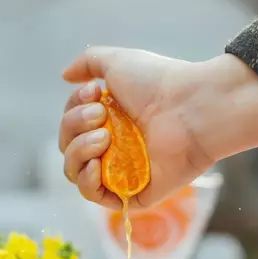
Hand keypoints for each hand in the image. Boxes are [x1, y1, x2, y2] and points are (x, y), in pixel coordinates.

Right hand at [60, 46, 257, 208]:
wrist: (191, 107)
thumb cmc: (159, 82)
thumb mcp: (117, 61)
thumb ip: (88, 63)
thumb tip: (65, 76)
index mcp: (109, 119)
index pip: (71, 124)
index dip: (73, 108)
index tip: (95, 92)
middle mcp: (113, 145)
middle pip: (68, 147)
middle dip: (74, 126)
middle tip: (101, 115)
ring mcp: (122, 170)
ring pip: (75, 172)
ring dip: (78, 152)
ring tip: (103, 138)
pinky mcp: (133, 192)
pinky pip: (96, 197)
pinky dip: (87, 182)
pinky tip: (96, 164)